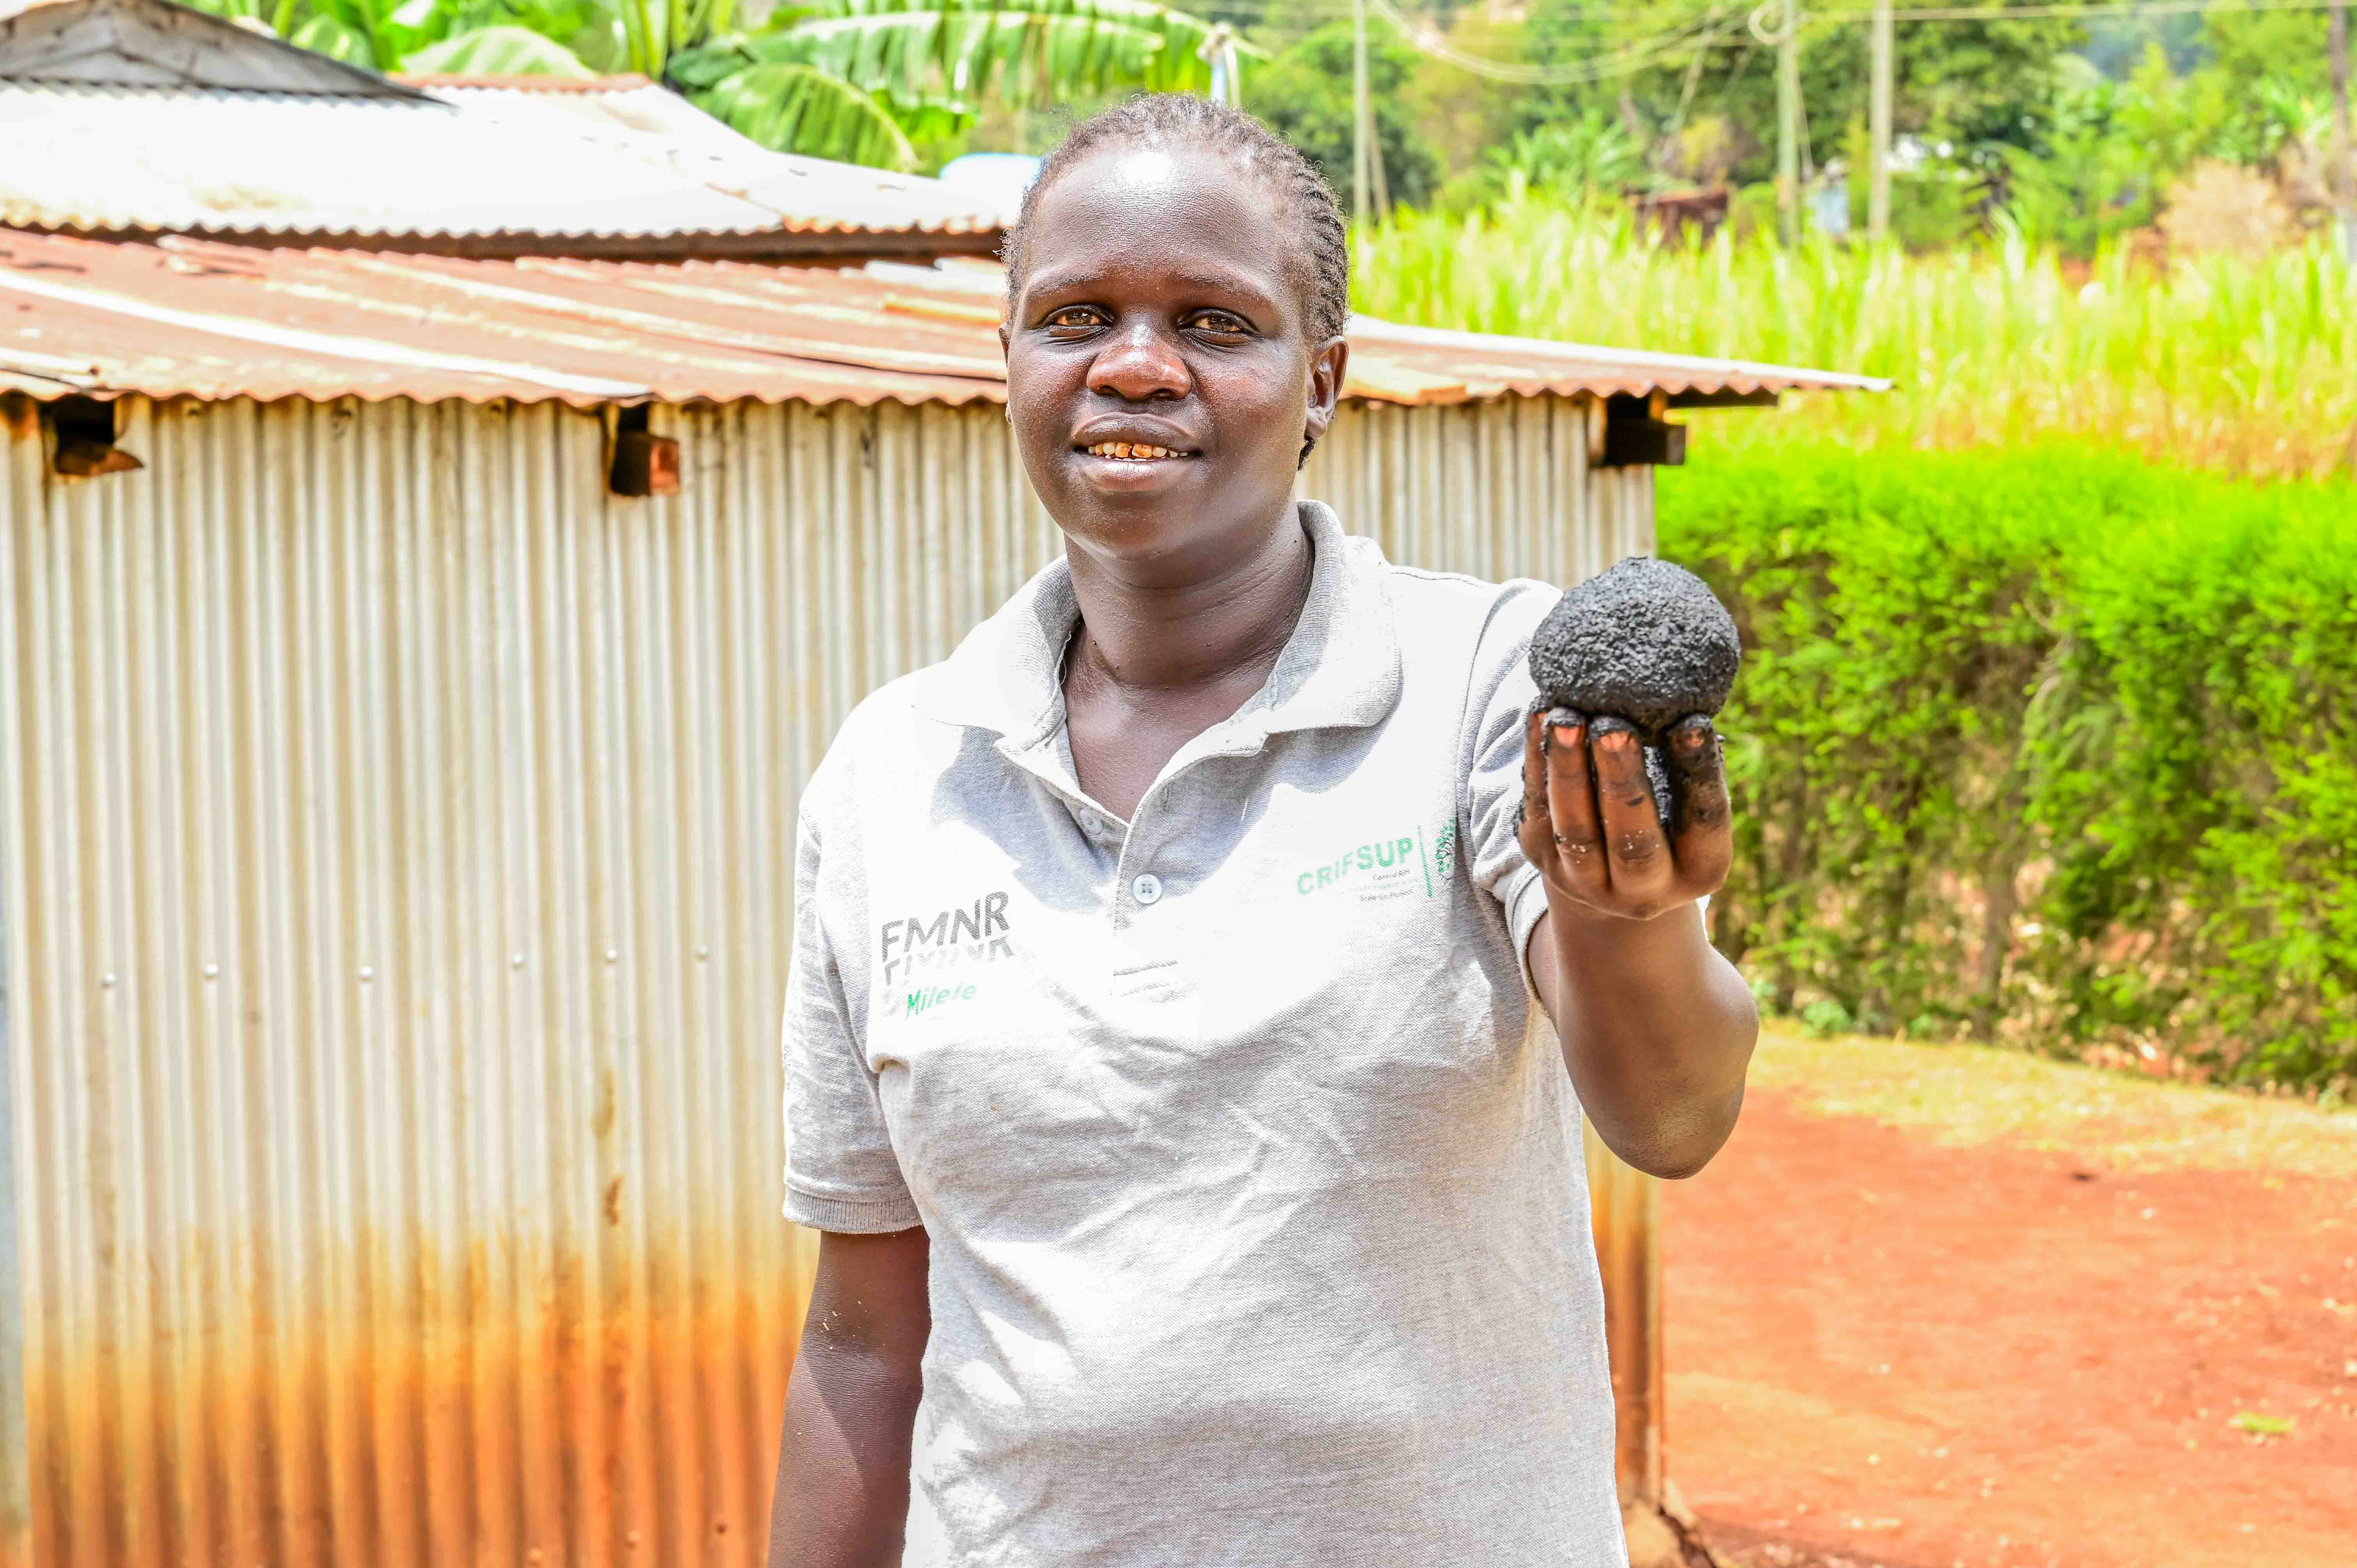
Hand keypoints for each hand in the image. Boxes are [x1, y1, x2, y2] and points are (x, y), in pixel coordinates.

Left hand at [1517, 706, 1731, 921]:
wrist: (1609, 874)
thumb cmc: (1665, 816)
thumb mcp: (1687, 804)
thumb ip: (1684, 769)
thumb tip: (1675, 705)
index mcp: (1699, 871)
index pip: (1704, 822)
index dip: (1699, 773)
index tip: (1691, 722)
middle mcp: (1645, 890)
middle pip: (1633, 841)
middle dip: (1621, 780)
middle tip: (1613, 728)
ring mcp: (1588, 881)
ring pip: (1575, 831)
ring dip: (1568, 769)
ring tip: (1566, 719)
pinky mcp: (1542, 859)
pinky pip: (1537, 809)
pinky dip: (1536, 760)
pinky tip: (1539, 716)